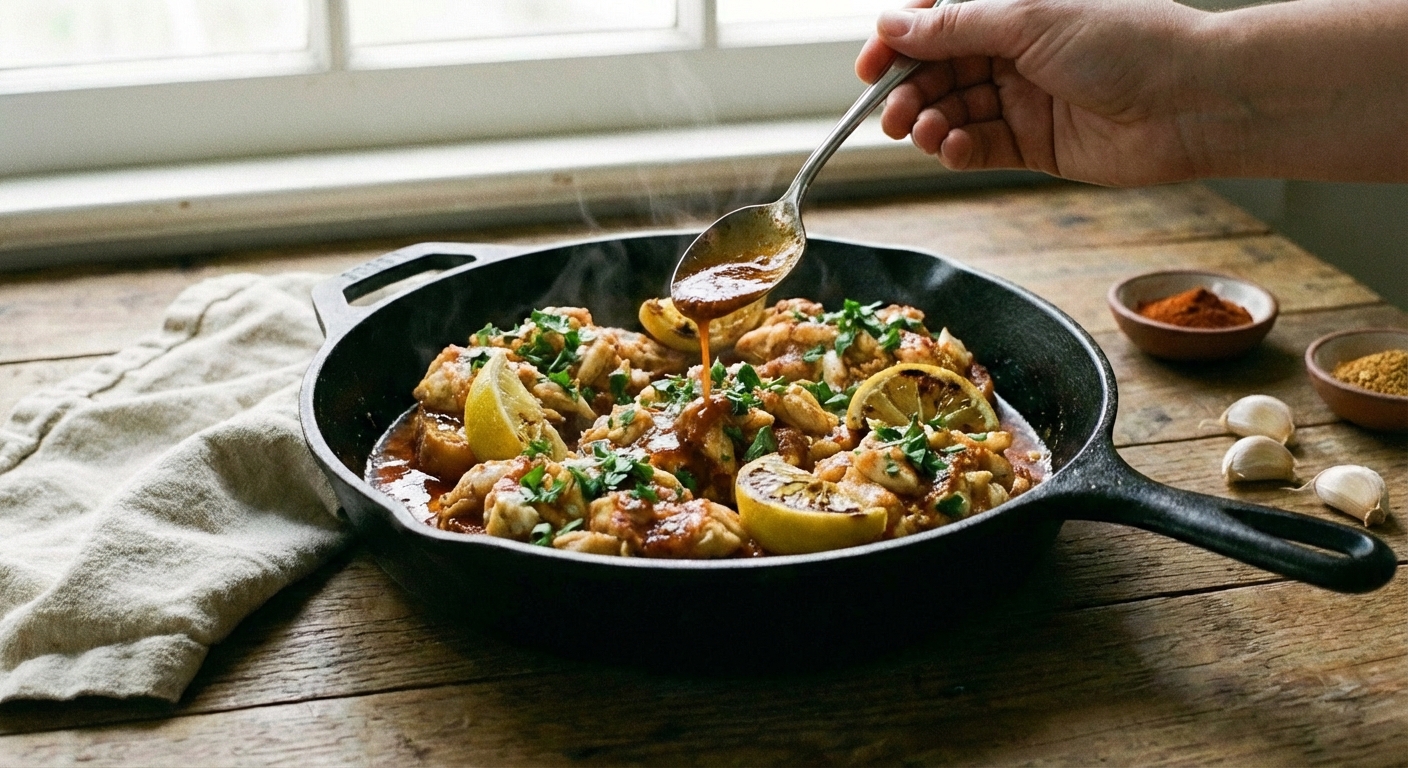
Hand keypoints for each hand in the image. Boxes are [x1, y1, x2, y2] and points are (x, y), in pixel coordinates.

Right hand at [856, 0, 1208, 185]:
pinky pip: (979, 147)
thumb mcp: (1028, 19)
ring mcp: (1023, 98)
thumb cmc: (1128, 42)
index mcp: (1013, 7)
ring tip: (925, 131)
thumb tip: (892, 24)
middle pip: (938, 71)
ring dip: (929, 122)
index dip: (898, 44)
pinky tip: (952, 147)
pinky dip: (958, 148)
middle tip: (890, 114)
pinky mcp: (1034, 144)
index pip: (937, 23)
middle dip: (908, 91)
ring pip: (953, 111)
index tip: (870, 67)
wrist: (1192, 100)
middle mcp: (1015, 51)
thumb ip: (954, 27)